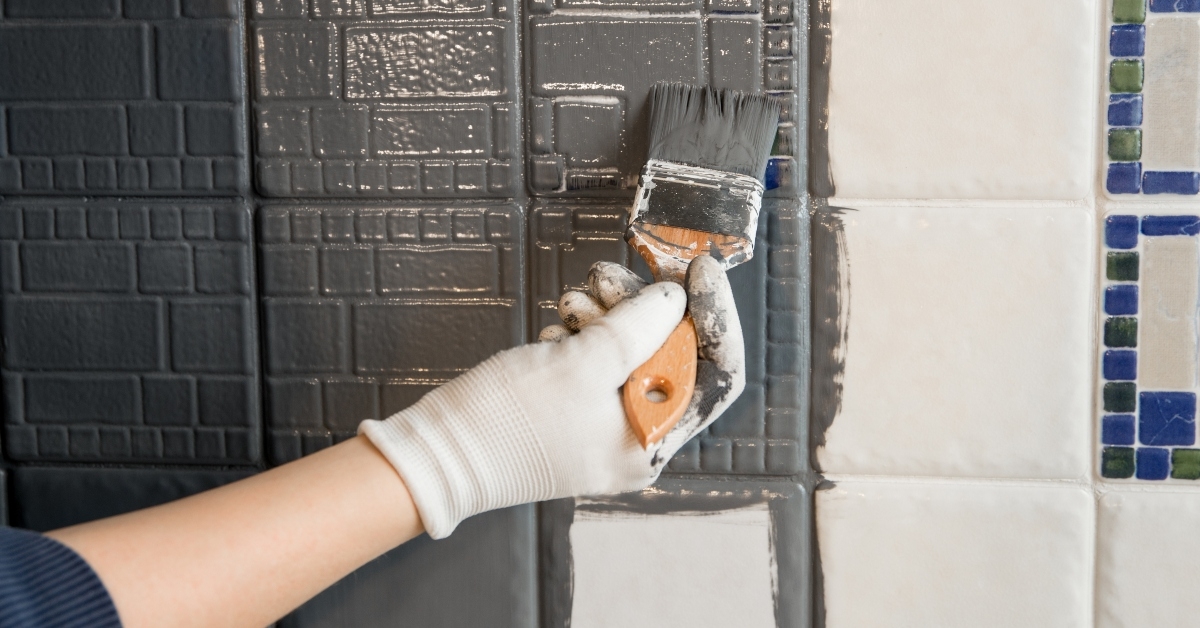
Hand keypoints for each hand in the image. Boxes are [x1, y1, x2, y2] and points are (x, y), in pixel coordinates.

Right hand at [360, 256, 744, 537]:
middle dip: (644, 309)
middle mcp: (635, 439)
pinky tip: (559, 328)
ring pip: (632, 353)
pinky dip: (584, 335)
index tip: (699, 271)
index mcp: (652, 442)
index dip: (716, 316)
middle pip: (672, 356)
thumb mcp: (583, 363)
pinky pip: (599, 362)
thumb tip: (675, 300)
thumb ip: (640, 327)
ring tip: (574, 302)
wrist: (437, 451)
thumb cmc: (505, 424)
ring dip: (609, 316)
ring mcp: (604, 425)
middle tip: (613, 278)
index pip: (717, 374)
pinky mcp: (574, 410)